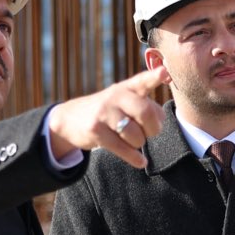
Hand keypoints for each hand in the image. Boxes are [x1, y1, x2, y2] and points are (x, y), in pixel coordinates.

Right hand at [48, 66, 168, 167]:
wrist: (70, 119)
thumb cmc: (107, 111)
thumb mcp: (123, 101)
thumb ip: (145, 106)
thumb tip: (160, 121)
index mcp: (127, 88)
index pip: (143, 81)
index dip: (154, 77)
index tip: (164, 72)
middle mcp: (116, 96)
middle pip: (145, 113)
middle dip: (153, 128)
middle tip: (150, 132)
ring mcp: (104, 112)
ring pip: (135, 135)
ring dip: (139, 143)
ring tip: (133, 140)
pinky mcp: (96, 130)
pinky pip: (122, 149)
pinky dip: (134, 158)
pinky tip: (141, 162)